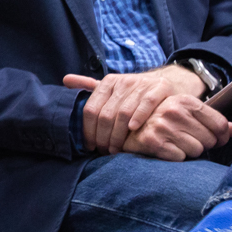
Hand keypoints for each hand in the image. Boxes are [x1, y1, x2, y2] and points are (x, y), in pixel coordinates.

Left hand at [67, 63, 203, 154]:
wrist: (166, 84)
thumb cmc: (134, 93)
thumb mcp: (111, 88)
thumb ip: (88, 85)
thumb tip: (65, 80)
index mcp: (108, 82)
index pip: (91, 109)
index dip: (88, 130)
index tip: (90, 146)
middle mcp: (123, 82)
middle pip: (106, 114)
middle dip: (103, 137)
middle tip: (104, 151)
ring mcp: (141, 84)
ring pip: (123, 112)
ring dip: (118, 134)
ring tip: (117, 148)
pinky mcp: (159, 88)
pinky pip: (147, 103)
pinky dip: (139, 116)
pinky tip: (133, 128)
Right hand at [121, 95, 231, 161]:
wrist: (127, 128)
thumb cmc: (162, 122)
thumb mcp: (187, 115)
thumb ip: (213, 122)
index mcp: (186, 100)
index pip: (220, 125)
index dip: (221, 137)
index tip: (214, 140)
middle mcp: (175, 110)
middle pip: (209, 140)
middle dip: (201, 144)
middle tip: (186, 140)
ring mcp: (163, 126)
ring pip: (196, 151)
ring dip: (188, 152)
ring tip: (175, 144)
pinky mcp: (154, 142)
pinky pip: (180, 158)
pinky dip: (175, 158)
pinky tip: (165, 150)